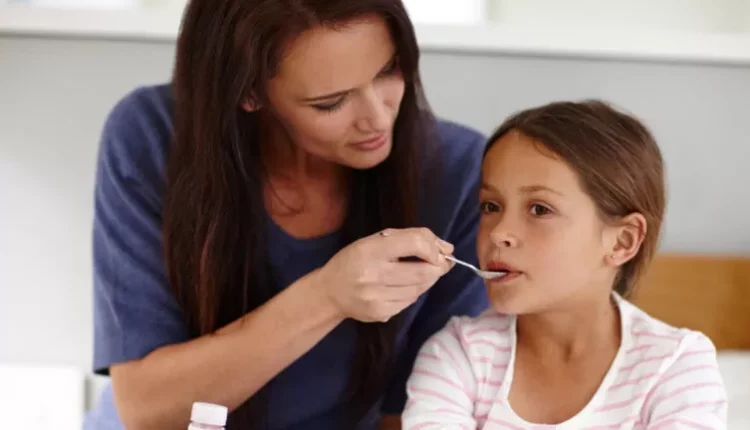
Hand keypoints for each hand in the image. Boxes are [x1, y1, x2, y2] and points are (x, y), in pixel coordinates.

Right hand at [312, 227, 454, 322]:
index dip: (433, 248)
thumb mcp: (375, 241)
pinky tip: (405, 287)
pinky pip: (409, 301)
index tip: (440, 251)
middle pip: (423, 271)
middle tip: (440, 263)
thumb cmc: (355, 260)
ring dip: (428, 280)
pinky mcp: (381, 313)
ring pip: (419, 288)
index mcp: (371, 249)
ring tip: (422, 273)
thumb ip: (410, 239)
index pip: (414, 244)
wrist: (330, 292)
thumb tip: (448, 248)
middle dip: (438, 267)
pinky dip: (414, 293)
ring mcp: (377, 297)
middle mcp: (373, 274)